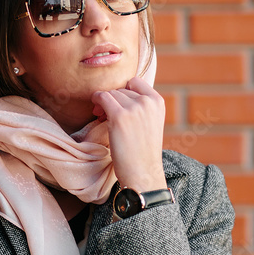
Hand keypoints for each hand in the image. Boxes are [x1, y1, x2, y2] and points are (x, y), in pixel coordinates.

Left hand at [92, 76, 166, 192]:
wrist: (142, 172)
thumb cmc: (142, 151)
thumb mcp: (150, 122)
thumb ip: (141, 106)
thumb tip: (116, 93)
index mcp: (158, 102)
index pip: (135, 82)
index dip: (123, 91)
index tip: (117, 103)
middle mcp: (147, 102)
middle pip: (120, 89)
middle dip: (112, 100)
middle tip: (106, 114)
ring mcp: (134, 108)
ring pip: (110, 94)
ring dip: (103, 103)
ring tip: (103, 117)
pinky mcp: (119, 116)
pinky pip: (102, 98)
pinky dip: (96, 100)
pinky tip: (96, 111)